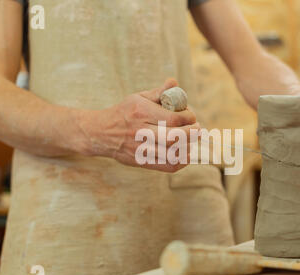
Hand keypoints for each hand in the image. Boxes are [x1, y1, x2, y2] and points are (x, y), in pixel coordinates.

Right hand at [74, 79, 199, 171]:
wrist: (100, 133)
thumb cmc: (124, 112)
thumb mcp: (138, 98)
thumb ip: (158, 92)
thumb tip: (174, 83)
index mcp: (141, 112)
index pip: (173, 118)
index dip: (188, 118)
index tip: (192, 116)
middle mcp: (140, 131)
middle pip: (174, 136)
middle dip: (192, 133)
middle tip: (199, 129)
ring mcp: (140, 149)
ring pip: (172, 153)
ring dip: (188, 147)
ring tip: (193, 140)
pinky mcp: (140, 161)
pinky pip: (167, 166)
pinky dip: (181, 161)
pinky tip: (185, 153)